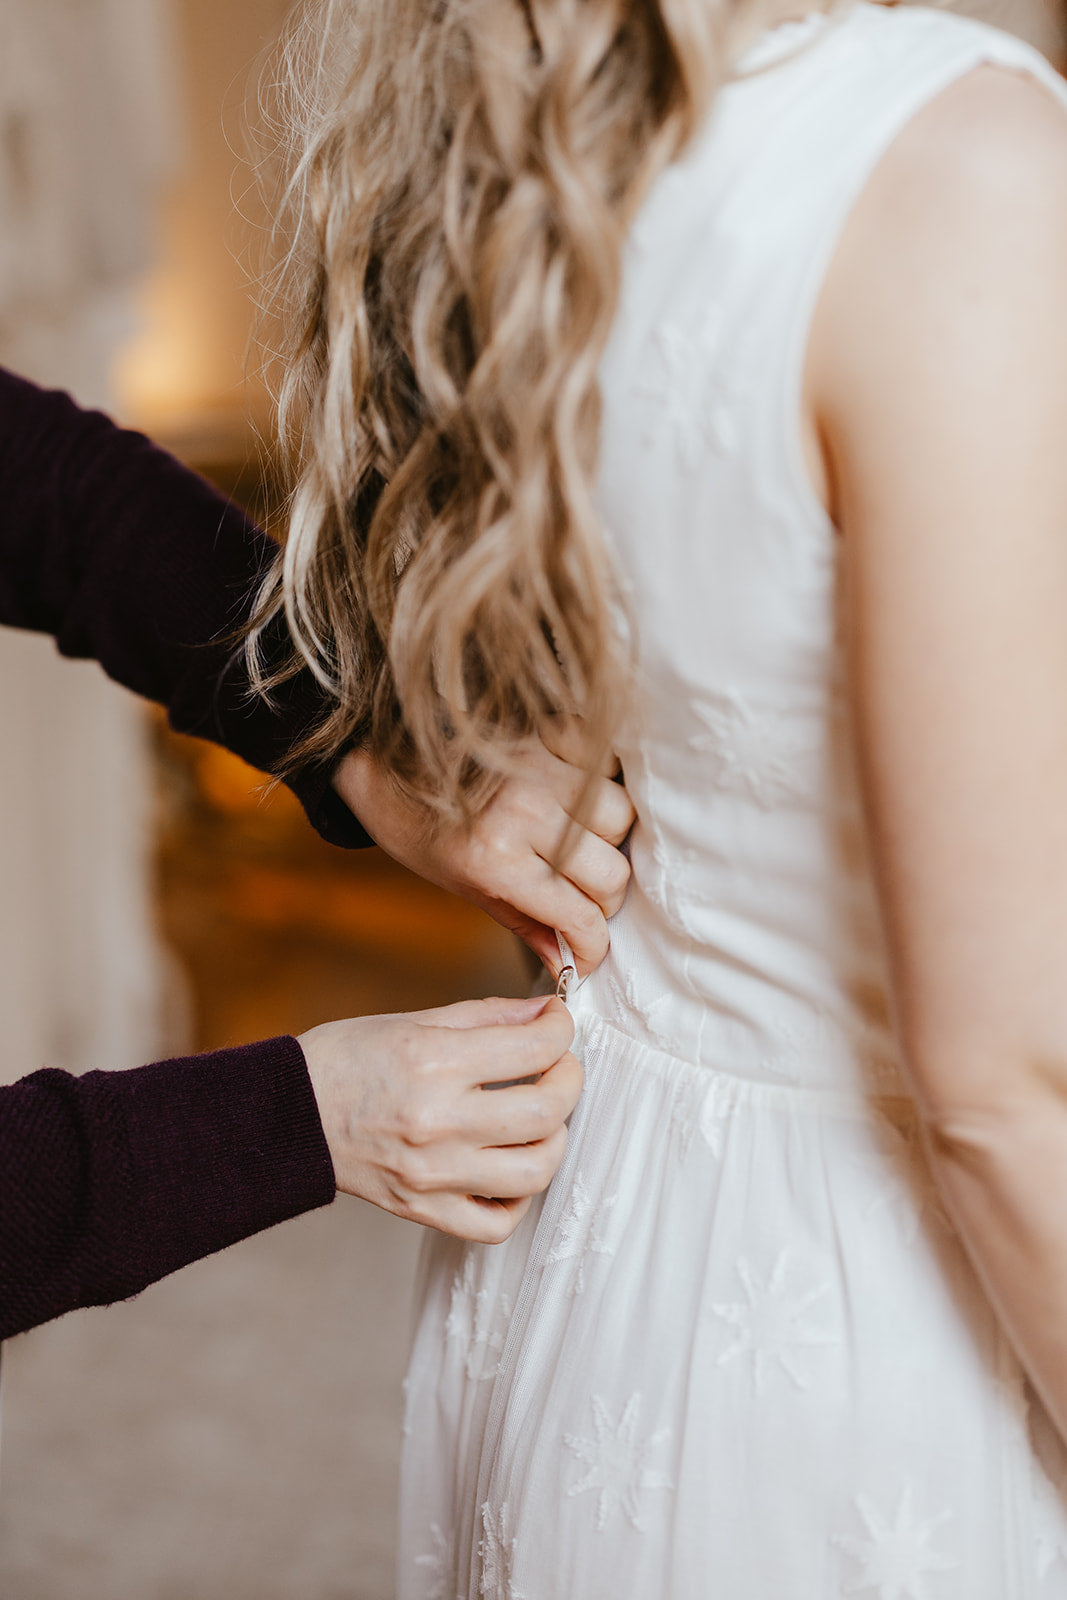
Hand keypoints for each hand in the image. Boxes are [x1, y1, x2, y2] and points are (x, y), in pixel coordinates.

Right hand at [299, 994, 580, 1241]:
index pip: (535, 1049)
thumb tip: (544, 1014)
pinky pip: (496, 1223)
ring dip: (553, 1140)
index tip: (557, 1025)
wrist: (286, 1116)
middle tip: (559, 1067)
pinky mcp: (423, 1210)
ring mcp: (433, 1173)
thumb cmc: (346, 1059)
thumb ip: (487, 1017)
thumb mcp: (415, 1020)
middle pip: (547, 1112)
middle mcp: (438, 1121)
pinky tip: (509, 1167)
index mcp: (435, 1062)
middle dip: (569, 1081)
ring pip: (534, 1171)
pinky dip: (518, 1198)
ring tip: (539, 1119)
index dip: (561, 1030)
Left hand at [332, 727, 634, 976]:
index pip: (579, 916)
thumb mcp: (465, 888)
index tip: (589, 952)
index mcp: (494, 860)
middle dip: (604, 900)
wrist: (381, 760)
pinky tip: (580, 800)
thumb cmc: (418, 828)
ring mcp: (538, 769)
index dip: (593, 946)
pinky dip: (603, 783)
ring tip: (581, 848)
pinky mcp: (546, 733)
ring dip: (608, 841)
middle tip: (583, 902)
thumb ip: (525, 926)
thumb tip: (569, 966)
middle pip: (611, 872)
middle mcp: (522, 813)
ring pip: (620, 817)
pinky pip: (606, 763)